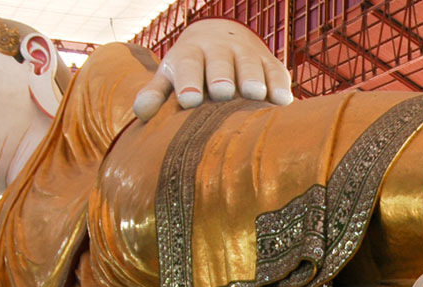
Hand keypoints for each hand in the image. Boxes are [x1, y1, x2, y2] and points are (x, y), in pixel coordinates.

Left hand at [133, 19, 292, 120]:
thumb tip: (140, 114)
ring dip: (253, 78)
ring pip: (250, 64)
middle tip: (222, 92)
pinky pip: (276, 72)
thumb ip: (156, 93)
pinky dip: (280, 86)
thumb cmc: (193, 67)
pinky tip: (283, 101)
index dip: (189, 80)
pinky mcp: (270, 63)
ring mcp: (247, 54)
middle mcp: (219, 49)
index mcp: (191, 53)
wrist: (223, 36)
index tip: (189, 99)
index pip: (188, 64)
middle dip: (221, 75)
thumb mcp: (171, 74)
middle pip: (220, 62)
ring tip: (255, 94)